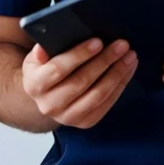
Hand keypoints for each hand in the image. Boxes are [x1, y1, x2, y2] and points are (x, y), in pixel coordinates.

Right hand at [22, 37, 137, 129]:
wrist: (46, 98)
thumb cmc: (44, 71)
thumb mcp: (36, 59)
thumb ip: (41, 52)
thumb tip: (43, 47)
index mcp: (34, 85)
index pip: (58, 69)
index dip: (79, 55)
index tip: (98, 41)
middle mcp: (49, 105)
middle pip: (82, 82)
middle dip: (104, 61)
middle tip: (121, 45)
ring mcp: (67, 117)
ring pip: (97, 94)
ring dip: (117, 73)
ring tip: (130, 56)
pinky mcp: (85, 123)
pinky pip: (106, 104)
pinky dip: (120, 85)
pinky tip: (128, 70)